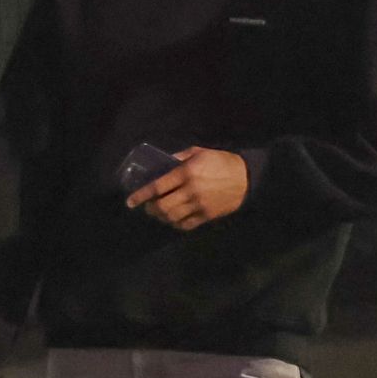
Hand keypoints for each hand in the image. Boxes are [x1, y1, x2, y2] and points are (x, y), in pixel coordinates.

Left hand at [126, 146, 248, 230]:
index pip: (157, 187)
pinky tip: (172, 219)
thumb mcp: (199, 152)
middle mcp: (191, 191)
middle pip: (162, 206)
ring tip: (158, 212)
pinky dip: (174, 224)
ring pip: (172, 218)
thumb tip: (161, 164)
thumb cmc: (221, 162)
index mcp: (187, 173)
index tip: (130, 202)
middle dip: (150, 208)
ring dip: (160, 217)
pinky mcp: (207, 216)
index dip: (141, 195)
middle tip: (147, 206)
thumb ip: (178, 157)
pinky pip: (185, 225)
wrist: (247, 178)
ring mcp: (199, 205)